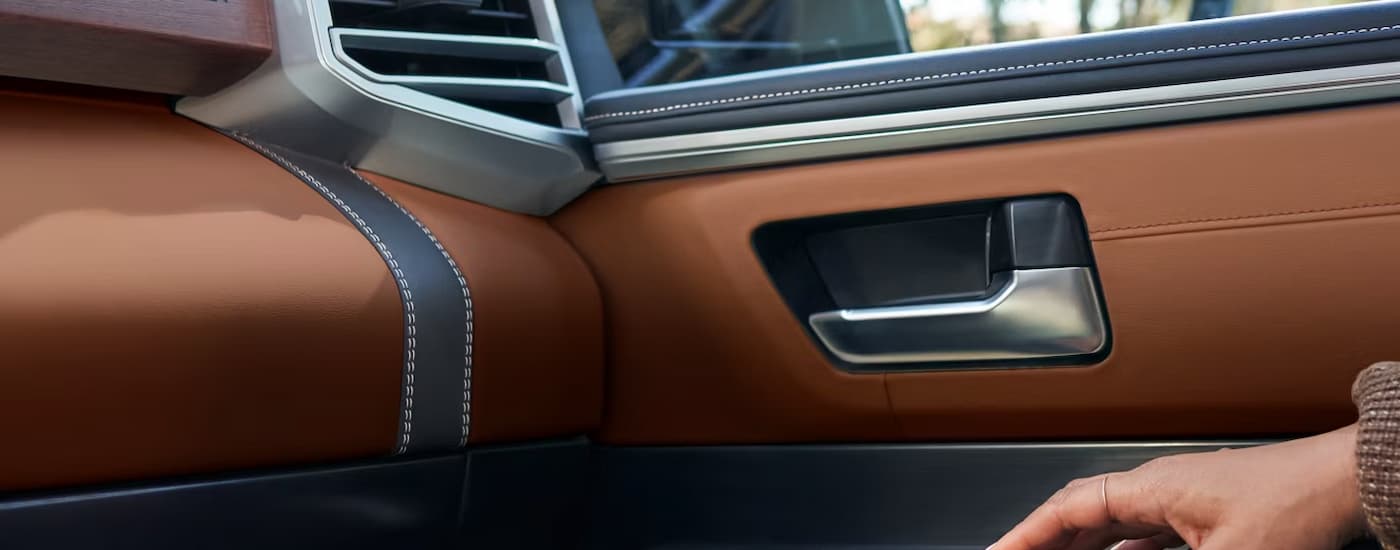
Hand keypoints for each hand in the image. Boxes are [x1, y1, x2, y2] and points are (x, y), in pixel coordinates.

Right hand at [991, 424, 1366, 549]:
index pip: (1066, 508)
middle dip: (1046, 541)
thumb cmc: (1295, 505)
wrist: (1347, 483)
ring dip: (1081, 547)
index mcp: (1150, 487)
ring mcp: (1183, 499)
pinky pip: (1144, 536)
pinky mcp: (1208, 514)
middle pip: (1082, 515)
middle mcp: (1159, 488)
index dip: (1025, 534)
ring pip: (1112, 526)